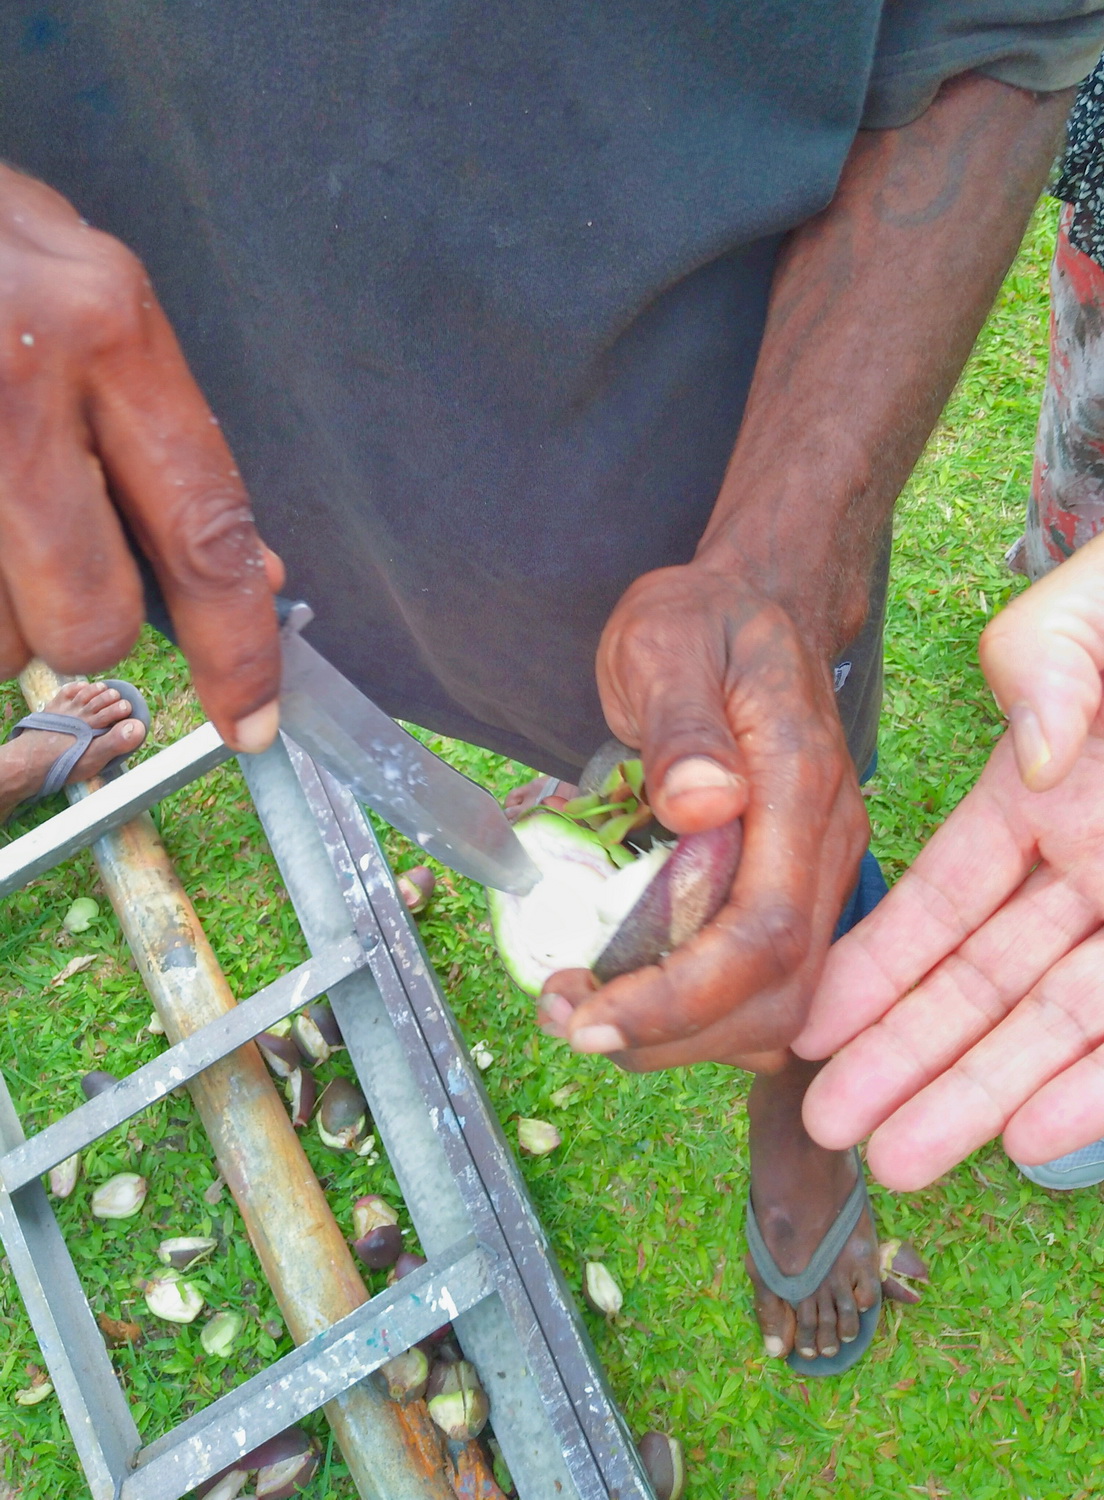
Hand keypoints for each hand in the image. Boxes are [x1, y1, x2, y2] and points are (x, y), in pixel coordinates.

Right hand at [0, 165, 281, 750]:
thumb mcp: (88, 302)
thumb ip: (164, 439)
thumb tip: (249, 576)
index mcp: (109, 330)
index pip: (206, 530)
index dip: (237, 649)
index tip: (253, 722)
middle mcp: (20, 382)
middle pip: (88, 622)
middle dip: (76, 622)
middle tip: (45, 552)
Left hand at [540, 561, 868, 1070]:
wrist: (750, 609)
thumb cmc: (700, 625)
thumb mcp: (668, 643)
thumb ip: (683, 724)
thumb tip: (700, 804)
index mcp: (800, 783)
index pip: (764, 931)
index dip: (682, 997)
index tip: (591, 1017)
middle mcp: (825, 842)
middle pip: (779, 994)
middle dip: (672, 1034)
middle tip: (569, 1021)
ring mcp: (816, 871)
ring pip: (779, 1005)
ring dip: (681, 1036)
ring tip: (585, 1013)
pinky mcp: (793, 886)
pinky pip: (762, 982)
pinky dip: (696, 1013)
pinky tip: (629, 992)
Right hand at [796, 538, 1103, 1188]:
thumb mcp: (1095, 610)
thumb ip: (1043, 666)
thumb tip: (1031, 766)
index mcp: (1049, 795)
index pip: (945, 895)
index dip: (875, 961)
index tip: (811, 1017)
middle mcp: (1093, 871)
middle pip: (984, 980)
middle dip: (905, 1055)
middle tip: (830, 1123)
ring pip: (1058, 1024)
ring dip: (981, 1093)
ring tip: (903, 1160)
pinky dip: (1096, 1090)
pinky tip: (1033, 1136)